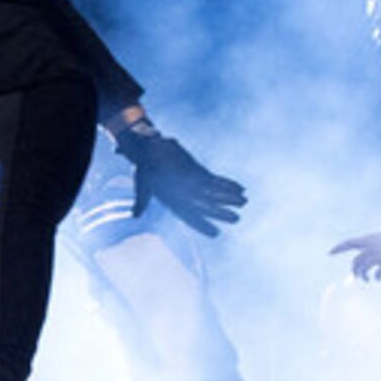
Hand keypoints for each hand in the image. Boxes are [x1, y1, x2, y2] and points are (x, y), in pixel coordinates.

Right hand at [119, 122, 246, 234]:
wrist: (147, 147)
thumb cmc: (143, 165)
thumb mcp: (141, 182)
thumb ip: (142, 199)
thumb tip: (135, 216)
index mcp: (172, 201)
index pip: (189, 216)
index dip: (202, 225)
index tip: (215, 234)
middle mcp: (185, 195)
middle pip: (206, 206)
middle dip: (221, 212)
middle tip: (236, 219)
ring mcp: (193, 183)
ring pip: (214, 193)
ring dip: (229, 198)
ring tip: (244, 202)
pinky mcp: (198, 172)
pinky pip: (216, 180)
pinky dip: (228, 184)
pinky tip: (241, 188)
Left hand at [331, 227, 380, 281]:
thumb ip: (373, 246)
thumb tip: (365, 258)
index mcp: (370, 238)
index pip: (349, 242)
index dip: (338, 247)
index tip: (329, 253)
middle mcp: (372, 246)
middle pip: (355, 261)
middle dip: (354, 271)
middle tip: (356, 277)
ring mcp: (379, 254)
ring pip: (363, 269)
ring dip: (363, 277)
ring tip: (367, 279)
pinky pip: (377, 274)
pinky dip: (376, 278)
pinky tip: (379, 279)